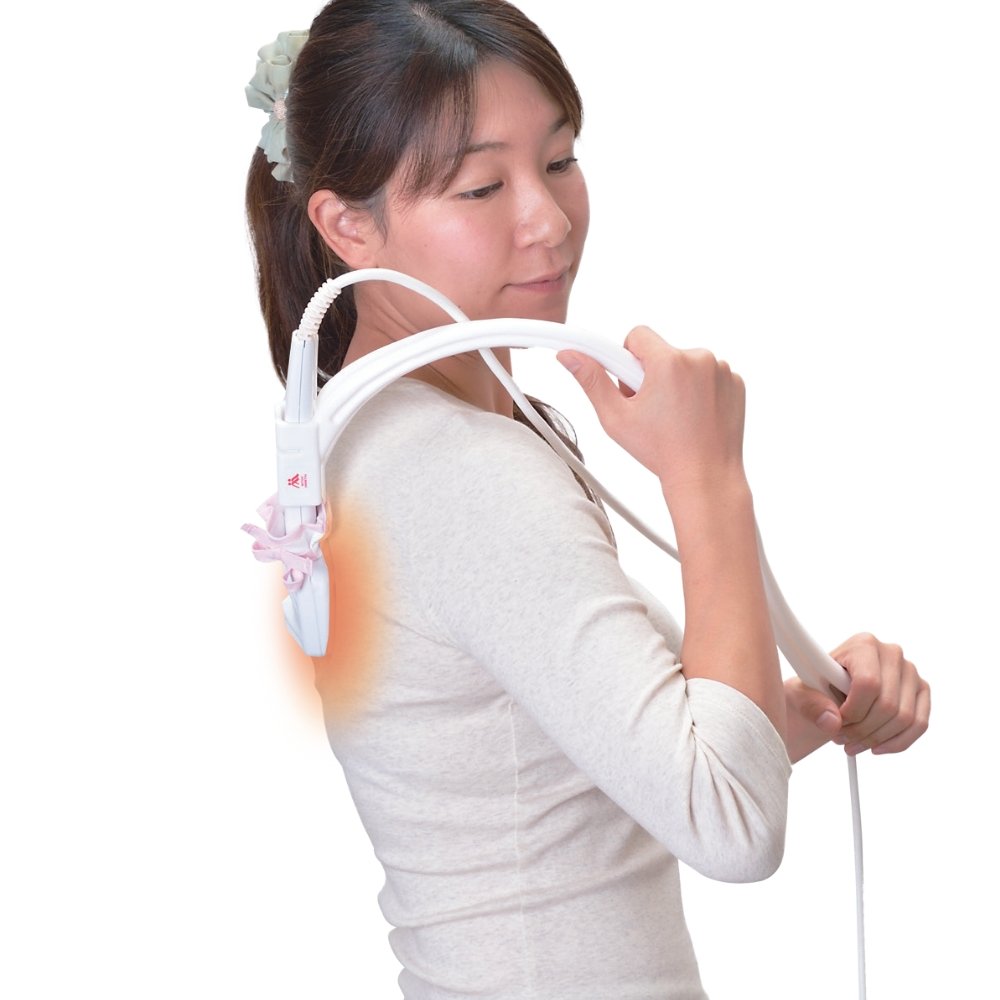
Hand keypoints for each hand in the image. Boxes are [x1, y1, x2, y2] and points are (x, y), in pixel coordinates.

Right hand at [557, 327, 746, 500]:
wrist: (706, 476)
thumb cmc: (661, 451)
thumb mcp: (616, 417)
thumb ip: (591, 381)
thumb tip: (569, 355)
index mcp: (669, 362)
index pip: (638, 336)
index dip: (626, 359)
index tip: (627, 381)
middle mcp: (700, 358)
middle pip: (662, 351)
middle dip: (650, 373)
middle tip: (649, 408)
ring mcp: (722, 370)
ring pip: (685, 363)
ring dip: (676, 381)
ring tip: (673, 416)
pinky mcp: (736, 382)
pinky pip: (708, 375)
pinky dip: (699, 390)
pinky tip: (694, 416)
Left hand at [784, 633, 929, 762]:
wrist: (827, 690)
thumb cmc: (814, 687)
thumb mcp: (801, 693)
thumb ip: (812, 705)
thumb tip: (832, 722)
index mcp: (863, 644)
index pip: (868, 684)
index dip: (852, 712)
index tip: (836, 723)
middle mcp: (892, 653)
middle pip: (887, 704)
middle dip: (862, 730)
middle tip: (841, 739)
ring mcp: (910, 672)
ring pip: (904, 718)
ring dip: (876, 739)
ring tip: (852, 744)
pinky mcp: (921, 690)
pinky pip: (919, 724)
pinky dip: (897, 742)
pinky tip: (876, 747)